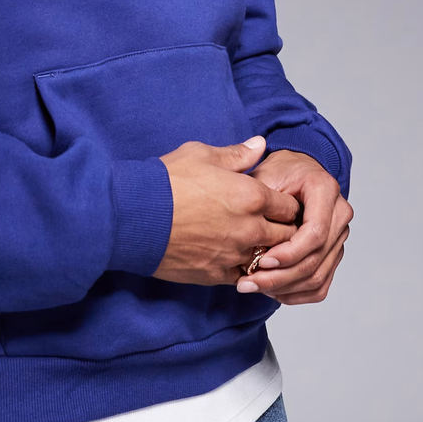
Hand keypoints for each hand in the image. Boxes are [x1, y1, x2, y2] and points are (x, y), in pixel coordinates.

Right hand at [153, 136, 301, 287]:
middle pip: (287, 235)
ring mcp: (234, 254)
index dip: (285, 204)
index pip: (290, 206)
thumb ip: (236, 154)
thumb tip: (260, 144)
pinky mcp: (216, 274)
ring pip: (269, 259)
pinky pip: (244, 277)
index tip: (276, 204)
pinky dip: (243, 269)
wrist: (133, 215)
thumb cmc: (165, 181)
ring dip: (265, 251)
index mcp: (252, 195)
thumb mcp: (200, 155)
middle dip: (283, 229)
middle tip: (270, 224)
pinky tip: (233, 258)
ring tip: (251, 242)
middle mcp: (250, 228)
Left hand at [236, 149, 352, 304]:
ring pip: (318, 276)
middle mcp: (339, 214)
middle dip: (281, 276)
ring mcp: (339, 235)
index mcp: (325, 190)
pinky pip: (320, 284)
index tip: (262, 260)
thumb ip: (260, 198)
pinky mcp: (333, 252)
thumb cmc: (278, 172)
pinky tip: (272, 291)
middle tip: (249, 282)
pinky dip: (296, 293)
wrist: (294, 171)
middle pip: (317, 259)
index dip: (290, 252)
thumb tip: (251, 232)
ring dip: (285, 288)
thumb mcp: (265, 175)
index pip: (316, 233)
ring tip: (254, 287)